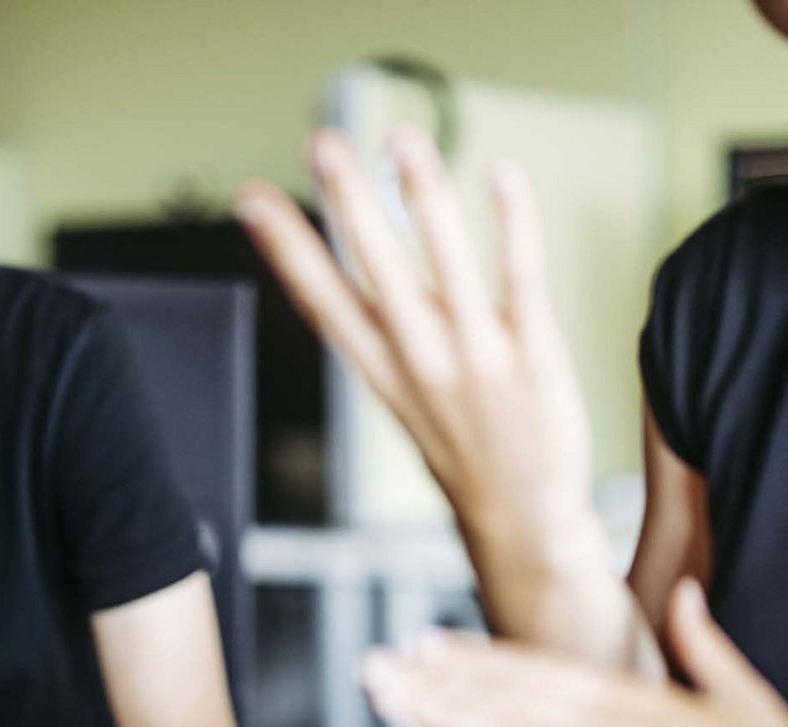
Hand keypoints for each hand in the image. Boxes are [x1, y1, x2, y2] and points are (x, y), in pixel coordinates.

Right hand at [237, 126, 598, 567]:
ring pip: (444, 266)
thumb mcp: (408, 404)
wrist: (523, 526)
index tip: (254, 201)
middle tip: (323, 144)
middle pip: (374, 274)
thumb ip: (389, 339)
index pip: (323, 302)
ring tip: (404, 139)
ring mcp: (477, 360)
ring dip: (421, 197)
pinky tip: (502, 176)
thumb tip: (367, 276)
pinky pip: (520, 279)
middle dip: (346, 205)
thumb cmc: (468, 459)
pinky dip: (512, 225)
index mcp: (383, 375)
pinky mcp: (532, 357)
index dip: (286, 250)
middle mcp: (421, 364)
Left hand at [361, 579, 787, 726]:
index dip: (475, 656)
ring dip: (443, 720)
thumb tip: (685, 596)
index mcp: (638, 697)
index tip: (423, 642)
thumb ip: (702, 641)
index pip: (539, 669)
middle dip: (436, 681)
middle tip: (372, 663)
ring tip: (384, 702)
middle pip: (509, 697)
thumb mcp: (740, 691)